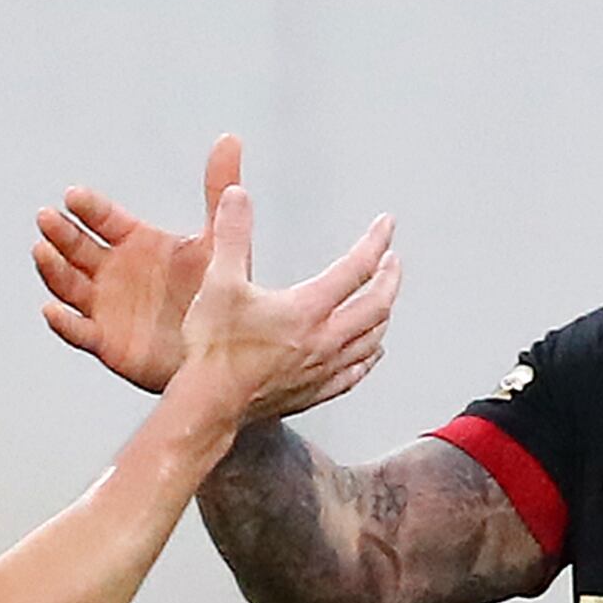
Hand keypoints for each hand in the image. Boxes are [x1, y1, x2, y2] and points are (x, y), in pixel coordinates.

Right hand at [36, 136, 233, 394]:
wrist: (219, 355)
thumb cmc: (215, 297)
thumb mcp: (217, 241)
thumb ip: (218, 191)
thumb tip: (230, 139)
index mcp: (134, 242)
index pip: (103, 218)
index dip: (88, 208)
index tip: (74, 196)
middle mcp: (112, 270)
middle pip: (76, 247)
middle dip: (60, 233)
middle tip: (46, 218)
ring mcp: (104, 306)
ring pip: (69, 284)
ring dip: (53, 269)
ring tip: (41, 252)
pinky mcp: (105, 341)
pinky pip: (79, 331)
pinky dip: (63, 323)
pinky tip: (51, 309)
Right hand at [163, 165, 398, 433]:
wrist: (209, 405)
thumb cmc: (213, 349)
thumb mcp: (218, 282)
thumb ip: (230, 235)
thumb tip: (237, 196)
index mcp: (307, 309)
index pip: (357, 268)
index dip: (375, 242)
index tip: (386, 226)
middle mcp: (324, 340)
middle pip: (376, 306)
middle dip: (390, 279)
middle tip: (393, 262)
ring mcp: (323, 370)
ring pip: (371, 340)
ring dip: (383, 316)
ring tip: (385, 302)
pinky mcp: (314, 393)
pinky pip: (354, 374)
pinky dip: (368, 358)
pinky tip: (369, 354)